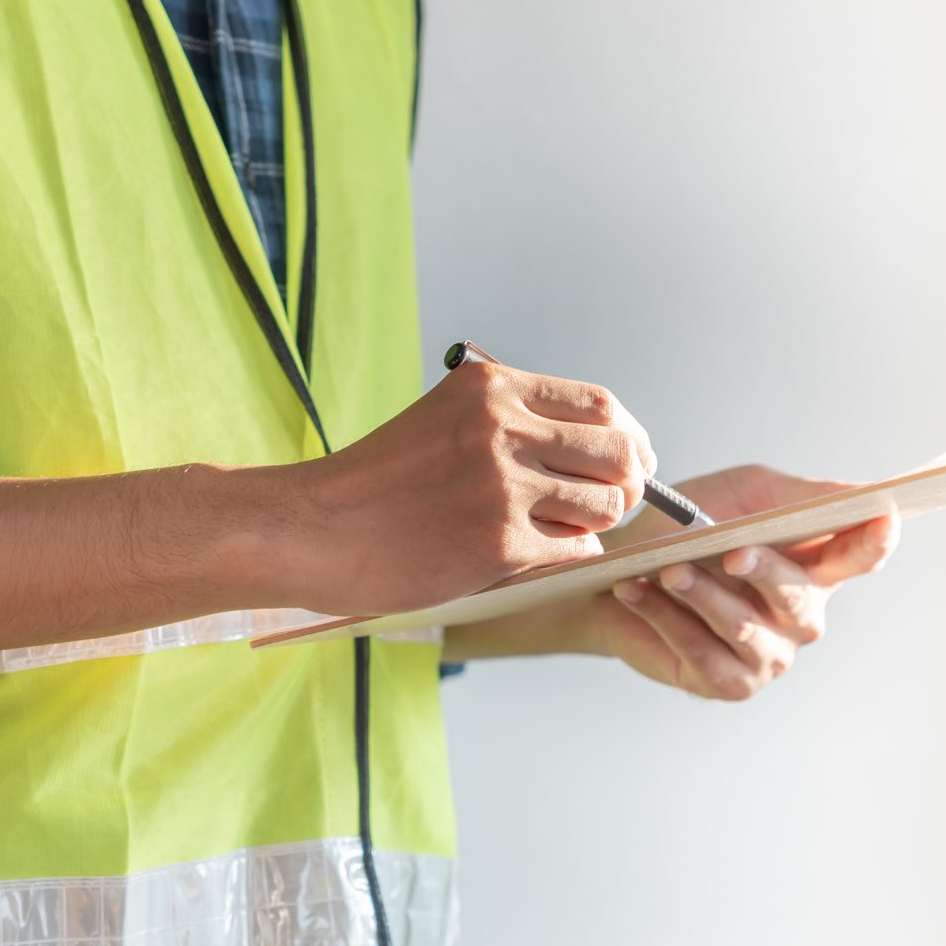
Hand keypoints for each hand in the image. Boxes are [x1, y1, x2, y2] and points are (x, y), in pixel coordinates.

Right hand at [263, 361, 655, 614]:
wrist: (309, 529)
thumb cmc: (377, 484)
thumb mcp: (444, 423)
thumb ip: (515, 425)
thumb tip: (605, 451)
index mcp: (491, 389)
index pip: (600, 403)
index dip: (630, 436)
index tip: (635, 459)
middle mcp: (503, 428)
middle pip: (617, 452)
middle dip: (629, 483)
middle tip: (616, 503)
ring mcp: (503, 486)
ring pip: (604, 505)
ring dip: (596, 523)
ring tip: (558, 531)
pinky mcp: (500, 544)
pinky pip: (576, 549)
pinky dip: (571, 555)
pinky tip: (536, 556)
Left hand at [589, 465, 899, 699]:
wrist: (624, 568)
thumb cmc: (691, 526)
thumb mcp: (745, 494)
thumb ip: (799, 496)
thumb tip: (863, 495)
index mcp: (816, 565)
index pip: (861, 556)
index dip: (876, 541)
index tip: (883, 520)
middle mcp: (801, 615)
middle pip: (798, 596)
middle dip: (765, 572)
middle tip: (732, 552)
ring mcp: (770, 654)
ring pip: (745, 629)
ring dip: (703, 596)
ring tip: (668, 570)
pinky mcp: (729, 683)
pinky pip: (701, 653)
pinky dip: (666, 619)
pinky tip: (635, 591)